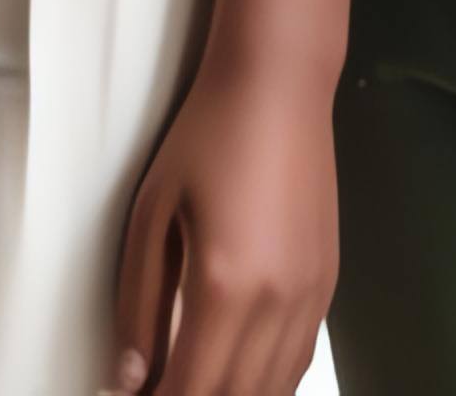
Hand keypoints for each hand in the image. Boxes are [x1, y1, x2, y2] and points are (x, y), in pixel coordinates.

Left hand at [108, 61, 336, 395]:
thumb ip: (139, 305)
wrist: (277, 89)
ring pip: (275, 390)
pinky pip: (298, 360)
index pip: (193, 389)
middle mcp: (277, 303)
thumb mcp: (151, 215)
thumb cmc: (205, 139)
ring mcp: (312, 297)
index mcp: (224, 286)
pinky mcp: (327, 286)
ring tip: (190, 388)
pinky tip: (236, 379)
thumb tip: (128, 377)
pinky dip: (266, 383)